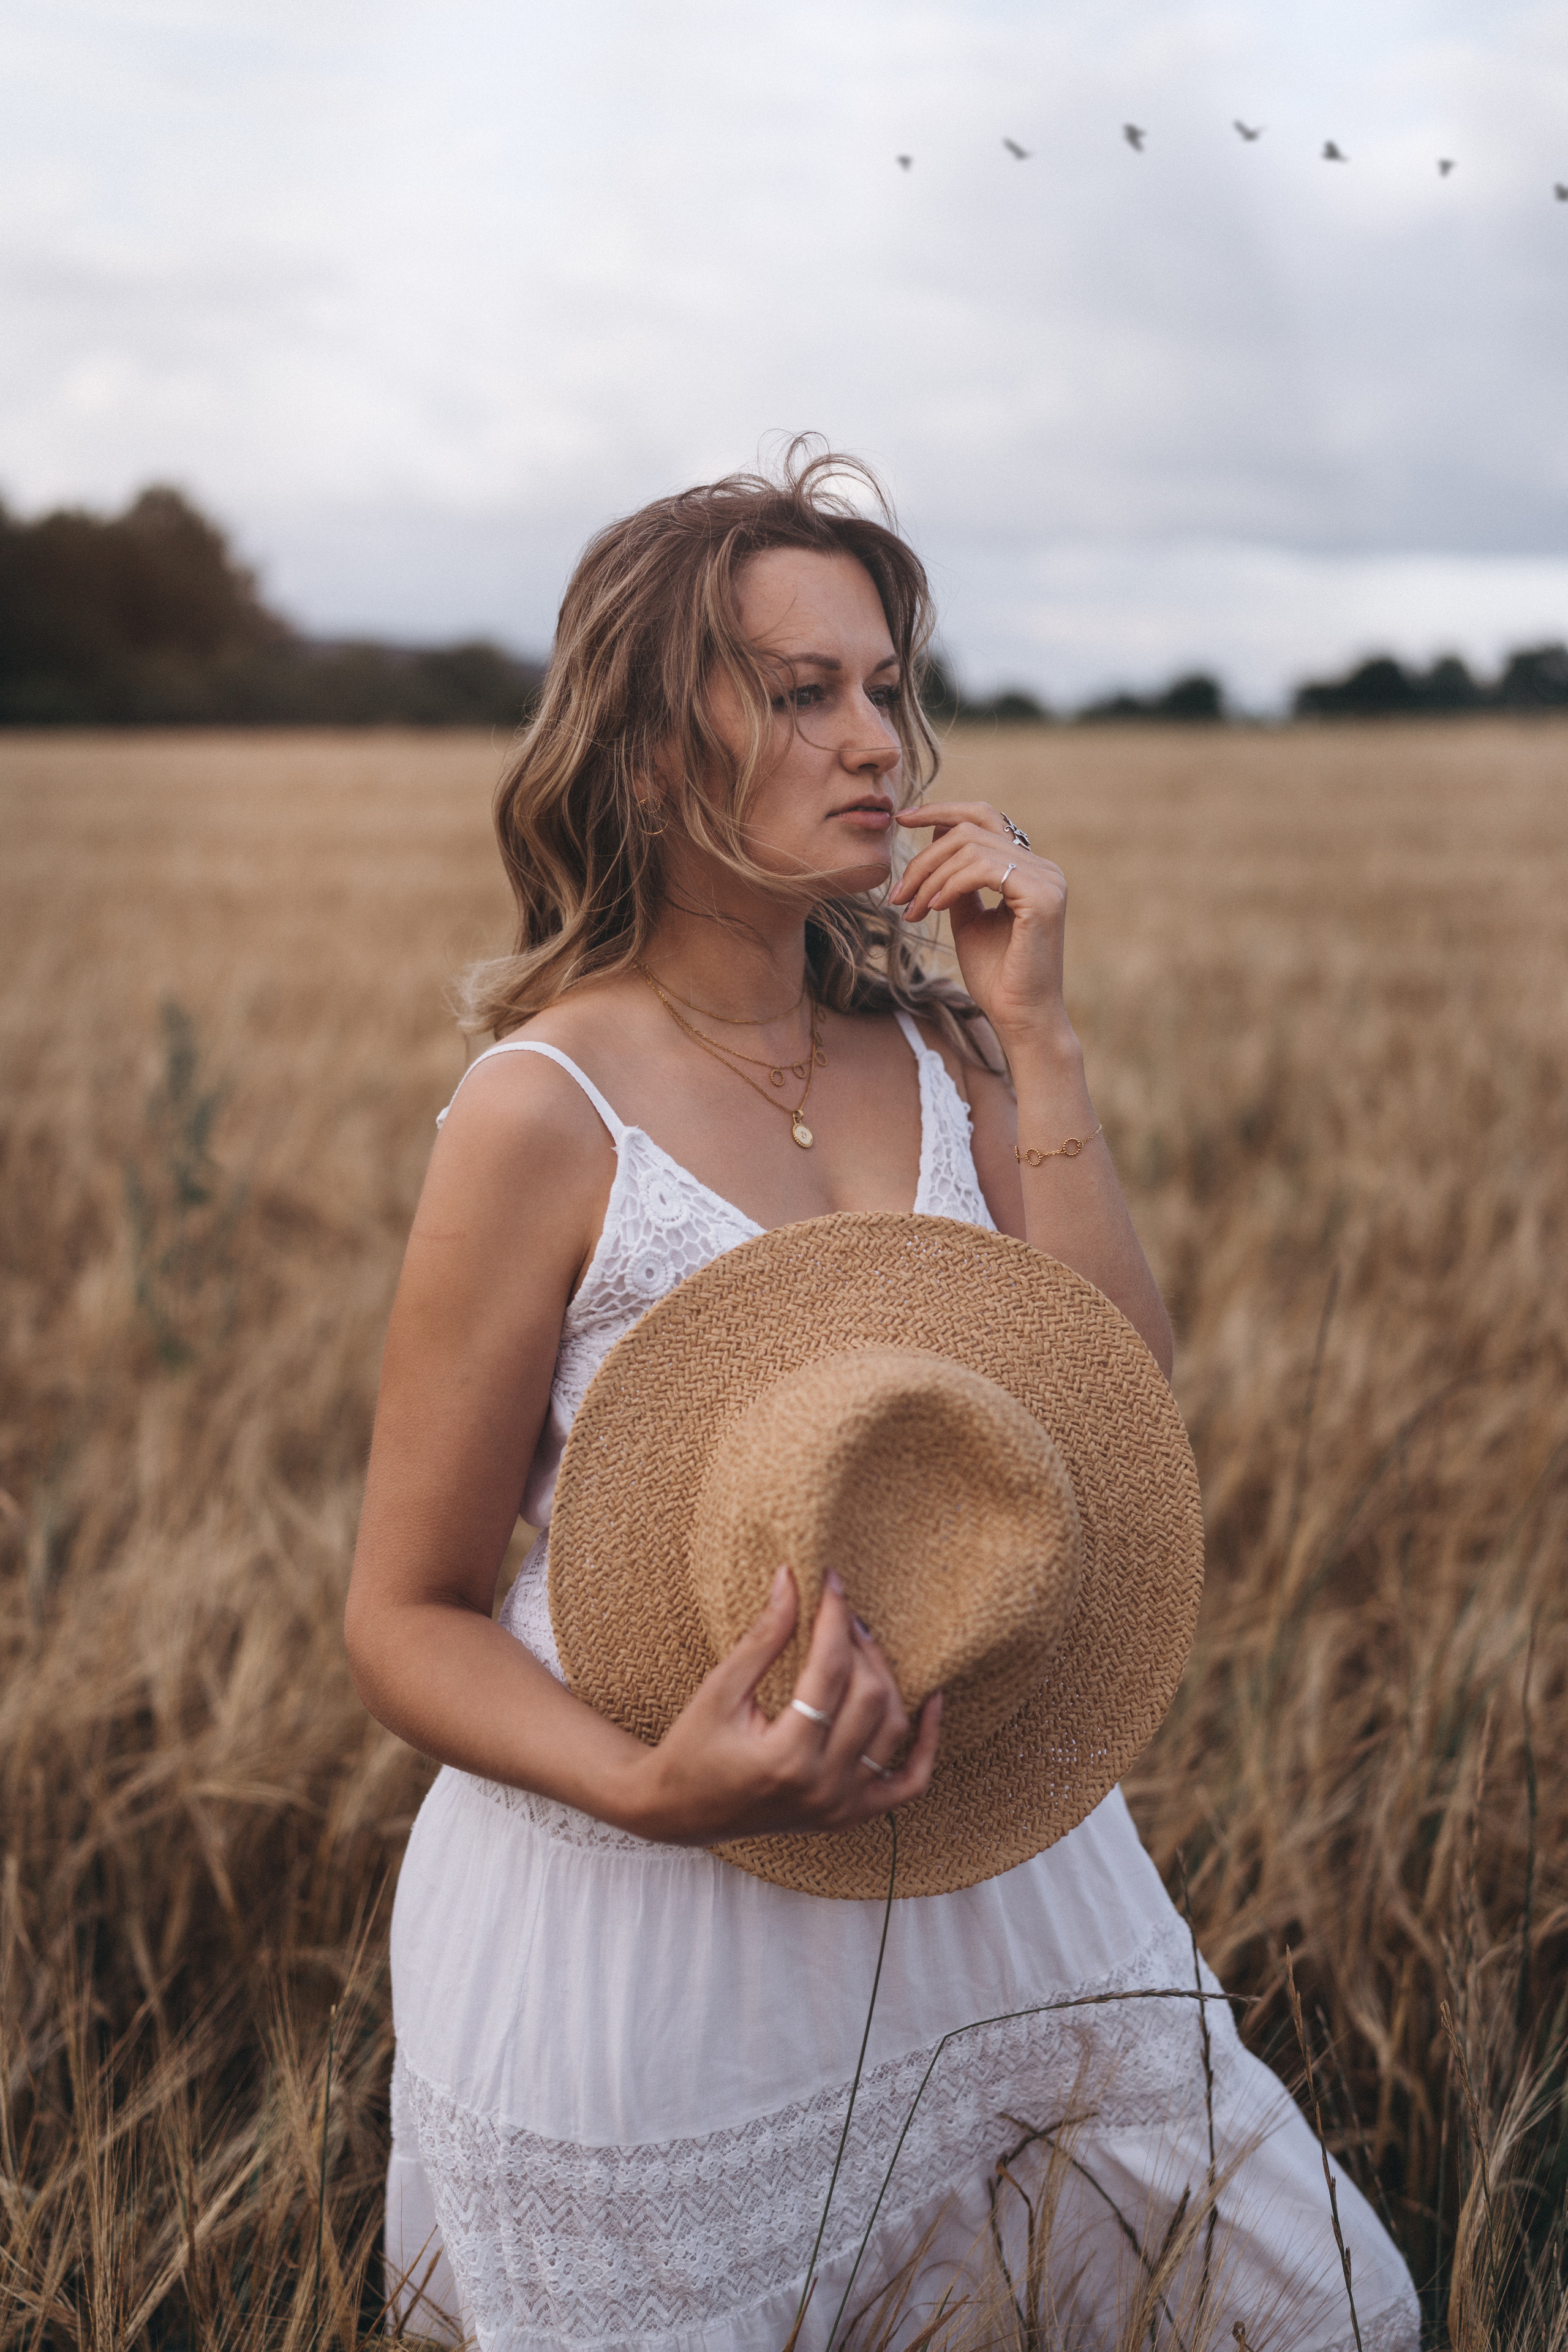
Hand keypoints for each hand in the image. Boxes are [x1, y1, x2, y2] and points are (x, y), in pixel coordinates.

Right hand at [625, 1566, 941, 1843]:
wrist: (680, 1811)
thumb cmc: (691, 1749)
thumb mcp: (719, 1690)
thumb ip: (762, 1638)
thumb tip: (791, 1580)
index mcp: (786, 1757)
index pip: (829, 1671)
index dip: (833, 1618)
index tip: (831, 1582)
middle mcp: (822, 1788)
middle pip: (869, 1697)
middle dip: (858, 1643)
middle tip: (840, 1612)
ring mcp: (842, 1806)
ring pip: (893, 1730)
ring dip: (886, 1679)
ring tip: (862, 1644)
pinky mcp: (850, 1815)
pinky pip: (910, 1782)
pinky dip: (927, 1742)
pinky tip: (931, 1702)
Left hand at [890, 801, 1070, 1049]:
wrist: (1019, 1017)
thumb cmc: (996, 976)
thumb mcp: (967, 917)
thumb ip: (956, 879)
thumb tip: (935, 835)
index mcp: (1029, 869)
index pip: (984, 817)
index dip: (942, 810)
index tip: (901, 819)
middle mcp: (1043, 868)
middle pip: (971, 829)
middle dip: (924, 857)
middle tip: (897, 893)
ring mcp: (1047, 879)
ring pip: (971, 847)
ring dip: (930, 876)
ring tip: (911, 909)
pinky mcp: (1042, 896)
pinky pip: (983, 869)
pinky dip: (949, 884)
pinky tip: (933, 907)